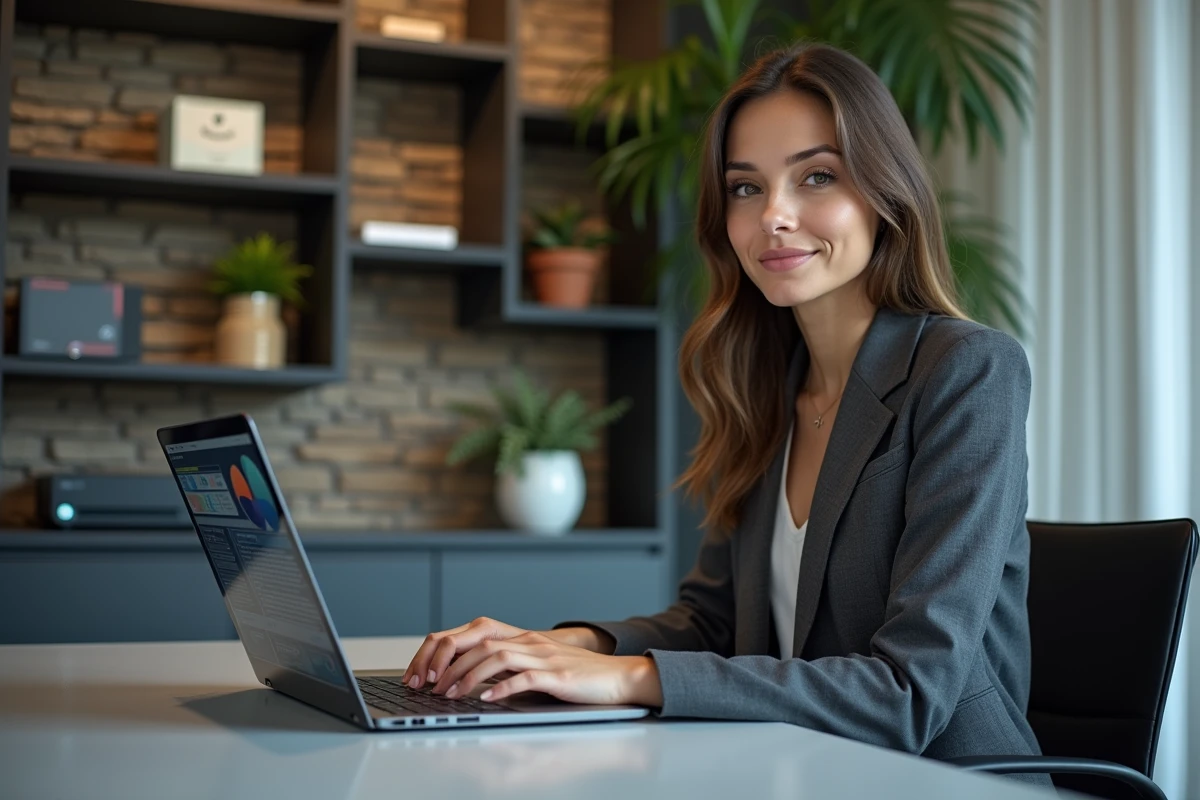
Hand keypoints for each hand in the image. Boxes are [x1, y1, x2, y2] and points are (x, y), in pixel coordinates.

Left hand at [403, 617, 610, 688]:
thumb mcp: (537, 666)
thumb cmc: (576, 675)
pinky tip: (487, 698)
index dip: (448, 652)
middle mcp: (529, 643)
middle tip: (432, 687)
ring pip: (497, 658)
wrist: (615, 676)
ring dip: (469, 676)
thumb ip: (510, 667)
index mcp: (522, 639)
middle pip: (480, 645)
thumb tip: (476, 679)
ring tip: (452, 693)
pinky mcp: (557, 675)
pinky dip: (502, 687)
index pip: (475, 637)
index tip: (428, 673)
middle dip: (450, 666)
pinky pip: (525, 678)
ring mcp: (543, 657)